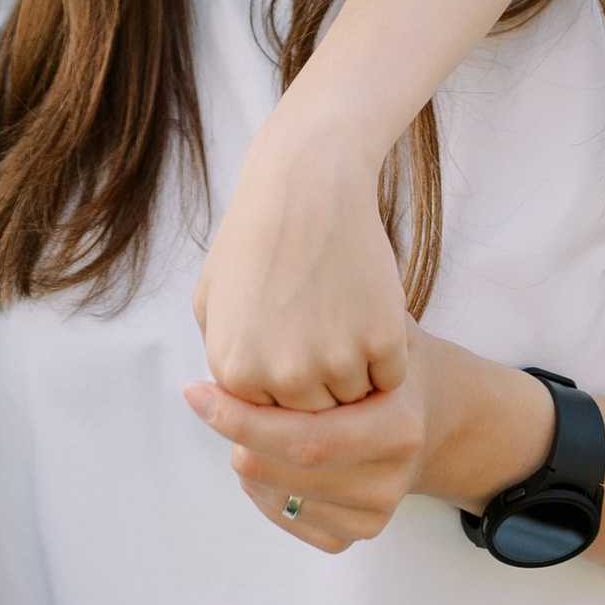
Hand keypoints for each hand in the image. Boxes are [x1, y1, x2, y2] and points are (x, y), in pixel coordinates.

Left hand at [184, 328, 556, 553]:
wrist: (437, 409)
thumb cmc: (387, 353)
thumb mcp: (371, 323)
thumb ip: (321, 327)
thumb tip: (248, 317)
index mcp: (398, 423)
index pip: (304, 436)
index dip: (241, 417)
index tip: (196, 391)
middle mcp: (393, 474)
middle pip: (288, 469)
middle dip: (238, 437)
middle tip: (209, 403)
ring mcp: (380, 508)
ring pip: (282, 498)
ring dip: (247, 461)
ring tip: (242, 422)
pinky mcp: (365, 530)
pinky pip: (294, 522)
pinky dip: (264, 492)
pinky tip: (265, 455)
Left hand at [192, 107, 410, 406]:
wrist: (306, 183)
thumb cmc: (256, 236)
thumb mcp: (212, 301)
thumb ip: (223, 361)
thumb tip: (236, 407)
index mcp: (235, 373)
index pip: (272, 420)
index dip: (288, 388)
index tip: (293, 348)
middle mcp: (282, 377)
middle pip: (316, 418)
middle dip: (323, 385)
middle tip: (324, 331)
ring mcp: (334, 361)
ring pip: (357, 399)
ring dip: (358, 369)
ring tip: (344, 315)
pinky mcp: (381, 339)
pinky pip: (392, 375)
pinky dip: (389, 352)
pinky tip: (370, 308)